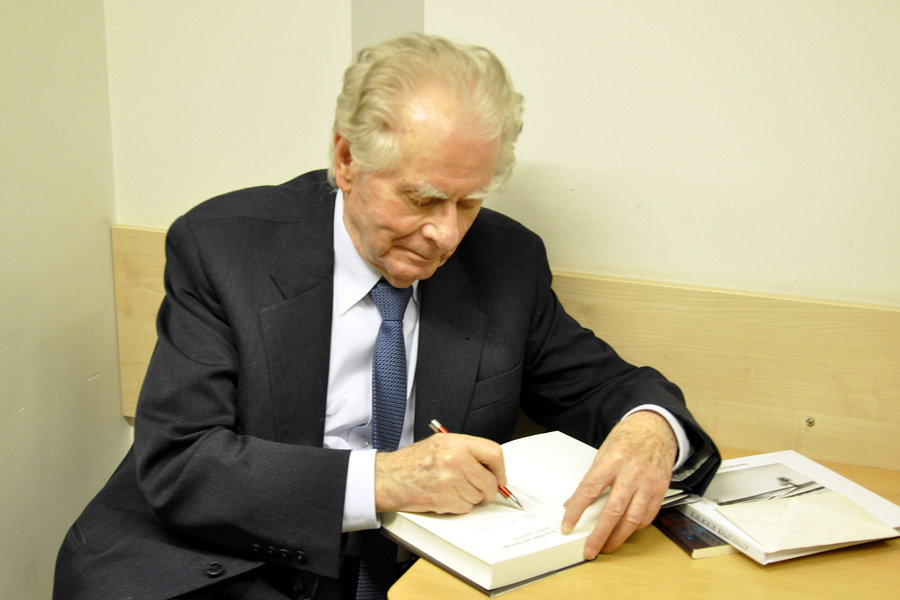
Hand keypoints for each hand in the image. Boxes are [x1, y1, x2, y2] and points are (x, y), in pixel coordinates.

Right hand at [374, 433, 506, 514]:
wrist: (388, 477)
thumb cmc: (412, 461)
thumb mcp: (441, 443)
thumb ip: (467, 451)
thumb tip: (491, 467)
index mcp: (456, 443)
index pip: (494, 453)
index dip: (500, 469)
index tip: (499, 478)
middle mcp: (455, 460)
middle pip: (490, 481)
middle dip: (488, 489)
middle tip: (480, 489)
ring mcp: (450, 481)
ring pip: (478, 497)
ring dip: (471, 498)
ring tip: (454, 489)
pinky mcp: (444, 499)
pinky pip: (465, 507)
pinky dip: (459, 506)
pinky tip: (446, 496)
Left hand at [561, 411, 676, 558]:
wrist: (657, 428)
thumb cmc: (628, 438)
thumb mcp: (603, 451)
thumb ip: (591, 478)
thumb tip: (574, 503)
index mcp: (612, 460)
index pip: (589, 489)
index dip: (576, 511)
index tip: (567, 526)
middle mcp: (631, 473)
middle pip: (613, 511)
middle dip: (599, 535)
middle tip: (589, 550)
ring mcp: (648, 483)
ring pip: (632, 519)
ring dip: (618, 537)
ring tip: (607, 547)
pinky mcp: (660, 490)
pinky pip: (647, 516)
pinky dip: (635, 527)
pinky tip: (625, 531)